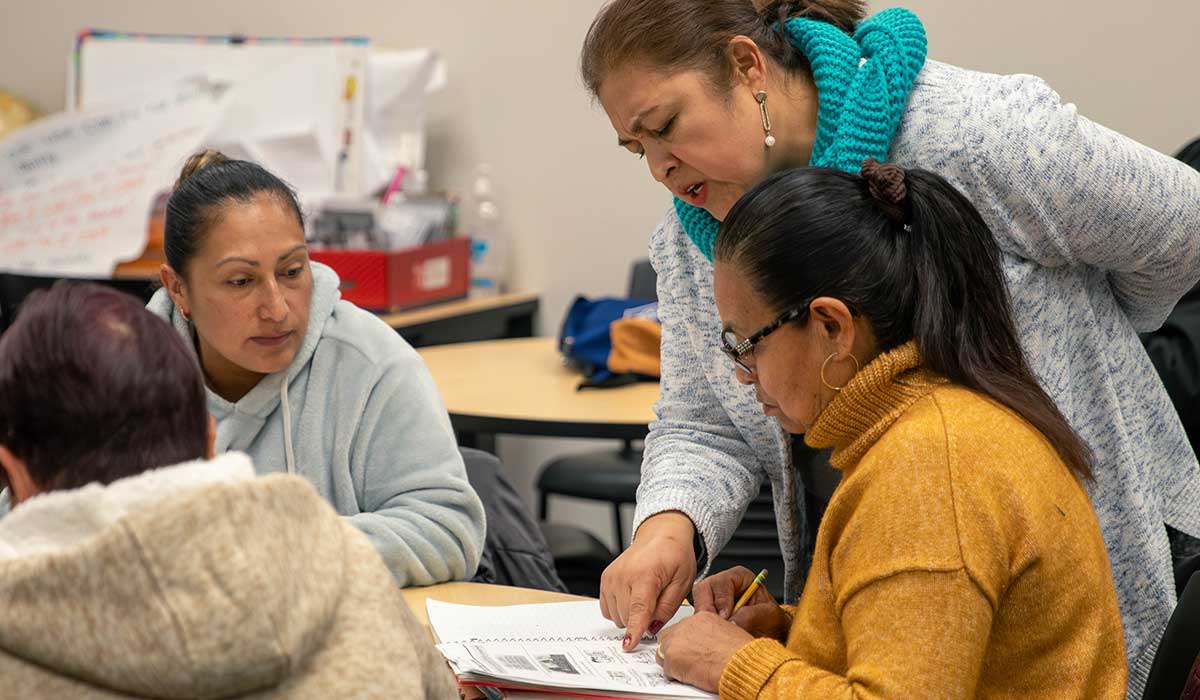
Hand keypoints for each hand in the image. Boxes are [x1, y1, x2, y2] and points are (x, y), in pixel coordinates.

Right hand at [599, 511, 696, 650]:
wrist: (660, 535)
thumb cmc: (674, 555)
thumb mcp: (683, 582)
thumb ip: (668, 607)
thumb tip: (652, 628)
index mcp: (645, 574)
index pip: (638, 608)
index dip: (634, 629)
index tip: (629, 645)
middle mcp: (623, 575)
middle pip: (627, 616)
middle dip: (643, 620)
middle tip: (658, 603)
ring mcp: (611, 577)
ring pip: (617, 616)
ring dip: (631, 615)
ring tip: (647, 597)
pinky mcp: (605, 579)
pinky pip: (608, 609)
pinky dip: (620, 610)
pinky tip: (634, 598)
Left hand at [656, 611, 752, 692]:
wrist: (742, 665)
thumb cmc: (742, 654)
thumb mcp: (728, 634)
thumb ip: (711, 636)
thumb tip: (707, 645)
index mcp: (702, 617)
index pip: (683, 628)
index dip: (685, 642)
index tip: (689, 650)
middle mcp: (687, 624)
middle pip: (669, 638)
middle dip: (676, 652)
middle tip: (689, 663)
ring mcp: (677, 639)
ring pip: (665, 653)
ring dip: (675, 664)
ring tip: (693, 671)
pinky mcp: (672, 656)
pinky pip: (667, 670)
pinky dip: (677, 676)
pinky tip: (692, 677)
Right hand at [692, 566, 791, 640]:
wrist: (771, 635)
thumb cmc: (771, 621)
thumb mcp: (769, 616)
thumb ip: (751, 615)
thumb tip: (733, 621)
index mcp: (739, 577)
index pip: (722, 582)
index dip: (722, 600)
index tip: (726, 616)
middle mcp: (723, 585)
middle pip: (703, 590)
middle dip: (708, 610)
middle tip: (717, 627)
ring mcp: (713, 598)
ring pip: (698, 604)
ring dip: (705, 620)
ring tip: (719, 634)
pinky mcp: (707, 613)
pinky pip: (698, 618)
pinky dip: (704, 628)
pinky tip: (715, 637)